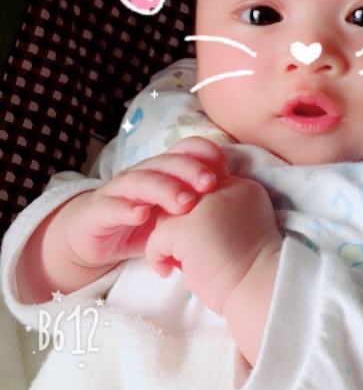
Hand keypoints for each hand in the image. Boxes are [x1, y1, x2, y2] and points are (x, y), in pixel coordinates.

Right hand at [62, 137, 228, 268]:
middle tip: (211, 186)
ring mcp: (119, 190)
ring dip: (165, 189)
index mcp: (164, 169)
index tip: (227, 172)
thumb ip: (200, 204)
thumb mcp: (175, 214)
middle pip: (168, 162)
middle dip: (192, 171)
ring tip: (185, 203)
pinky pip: (112, 206)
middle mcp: (143, 173)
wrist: (95, 238)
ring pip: (142, 180)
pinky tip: (141, 215)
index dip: (206, 155)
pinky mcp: (99, 210)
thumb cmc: (144, 222)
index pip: (186, 150)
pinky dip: (127, 208)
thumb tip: (241, 197)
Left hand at [144, 172, 281, 314]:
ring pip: (167, 214)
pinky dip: (157, 256)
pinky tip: (168, 271)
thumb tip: (184, 218)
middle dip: (181, 228)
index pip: (203, 190)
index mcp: (242, 188)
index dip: (197, 216)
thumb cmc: (250, 270)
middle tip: (190, 255)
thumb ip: (221, 215)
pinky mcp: (189, 228)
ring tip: (181, 263)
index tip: (204, 242)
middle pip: (184, 199)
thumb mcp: (242, 229)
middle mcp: (225, 189)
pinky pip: (157, 236)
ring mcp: (206, 206)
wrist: (260, 291)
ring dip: (169, 241)